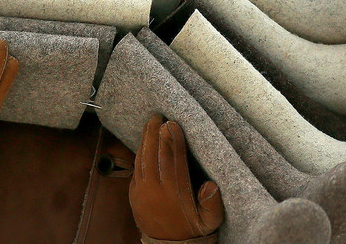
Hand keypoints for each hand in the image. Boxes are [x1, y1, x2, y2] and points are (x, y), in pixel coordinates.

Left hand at [129, 114, 223, 240]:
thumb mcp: (210, 222)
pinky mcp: (133, 194)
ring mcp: (141, 192)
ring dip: (145, 140)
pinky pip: (136, 169)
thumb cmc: (192, 229)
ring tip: (150, 123)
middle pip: (153, 156)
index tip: (173, 124)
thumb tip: (210, 185)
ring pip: (142, 160)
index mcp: (174, 194)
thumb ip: (212, 203)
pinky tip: (145, 142)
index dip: (173, 141)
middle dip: (155, 134)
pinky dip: (140, 153)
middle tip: (158, 117)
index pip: (173, 161)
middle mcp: (155, 191)